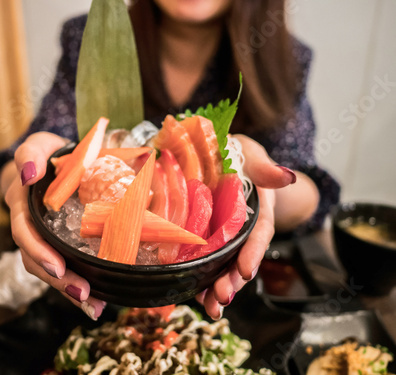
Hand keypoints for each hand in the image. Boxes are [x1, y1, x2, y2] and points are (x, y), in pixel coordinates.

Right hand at [2, 132, 105, 319]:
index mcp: (21, 205)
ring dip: (68, 289)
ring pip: (49, 269)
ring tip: (92, 304)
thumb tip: (29, 173)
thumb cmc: (45, 156)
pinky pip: (64, 266)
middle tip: (82, 293)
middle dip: (58, 279)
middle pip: (37, 260)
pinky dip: (77, 284)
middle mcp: (29, 226)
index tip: (58, 265)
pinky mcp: (60, 243)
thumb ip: (30, 154)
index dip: (38, 251)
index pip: (24, 232)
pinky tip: (97, 299)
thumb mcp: (37, 146)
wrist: (53, 162)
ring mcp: (44, 237)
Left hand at [196, 134, 296, 318]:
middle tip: (222, 298)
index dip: (254, 252)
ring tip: (210, 308)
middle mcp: (243, 227)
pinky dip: (201, 278)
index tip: (247, 271)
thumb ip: (265, 167)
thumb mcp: (251, 154)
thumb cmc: (237, 153)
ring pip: (225, 265)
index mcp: (258, 208)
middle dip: (233, 280)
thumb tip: (286, 176)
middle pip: (242, 257)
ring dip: (217, 288)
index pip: (259, 232)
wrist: (219, 155)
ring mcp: (225, 235)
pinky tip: (193, 295)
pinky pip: (206, 260)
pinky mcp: (207, 238)